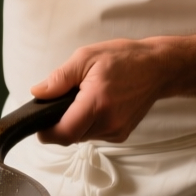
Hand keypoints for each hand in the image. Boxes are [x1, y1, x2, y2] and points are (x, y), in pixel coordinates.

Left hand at [29, 37, 170, 143]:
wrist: (158, 68)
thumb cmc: (124, 59)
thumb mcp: (86, 57)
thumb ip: (59, 78)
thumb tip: (38, 92)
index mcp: (97, 103)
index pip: (65, 133)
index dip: (47, 133)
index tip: (39, 123)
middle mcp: (109, 122)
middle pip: (71, 137)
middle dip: (60, 123)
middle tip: (63, 101)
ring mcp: (117, 131)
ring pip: (82, 137)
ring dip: (76, 123)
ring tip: (83, 99)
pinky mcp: (122, 134)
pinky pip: (95, 135)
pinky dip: (89, 124)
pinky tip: (96, 105)